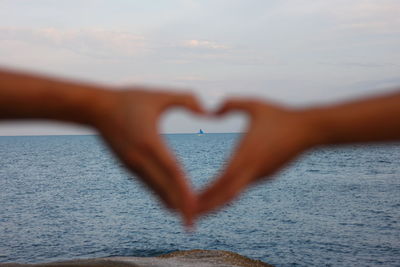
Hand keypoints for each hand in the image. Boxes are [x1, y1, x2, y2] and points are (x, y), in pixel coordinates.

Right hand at [92, 89, 203, 225]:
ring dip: (170, 203)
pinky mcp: (129, 166)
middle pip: (163, 188)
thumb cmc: (129, 100)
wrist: (96, 108)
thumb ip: (186, 99)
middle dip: (179, 207)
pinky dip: (160, 194)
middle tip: (193, 224)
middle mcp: (140, 159)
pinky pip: (148, 185)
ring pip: (155, 190)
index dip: (184, 192)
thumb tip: (208, 110)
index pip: (172, 172)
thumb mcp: (159, 95)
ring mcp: (133, 165)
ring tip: (185, 217)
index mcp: (149, 142)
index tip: (196, 209)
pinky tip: (170, 202)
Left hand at [197, 98, 318, 216]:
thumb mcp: (253, 105)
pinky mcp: (267, 174)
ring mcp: (261, 175)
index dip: (205, 194)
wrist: (310, 129)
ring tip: (200, 208)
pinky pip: (244, 186)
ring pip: (235, 193)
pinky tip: (220, 194)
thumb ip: (229, 104)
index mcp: (247, 155)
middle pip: (226, 195)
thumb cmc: (281, 115)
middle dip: (207, 206)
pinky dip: (229, 193)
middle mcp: (253, 170)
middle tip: (188, 215)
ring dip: (217, 201)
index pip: (222, 181)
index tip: (188, 202)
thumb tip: (209, 111)